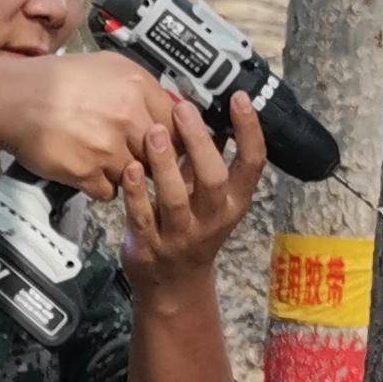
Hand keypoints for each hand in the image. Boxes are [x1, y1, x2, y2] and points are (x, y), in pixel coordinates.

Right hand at [2, 52, 191, 198]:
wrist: (14, 100)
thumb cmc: (56, 80)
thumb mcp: (107, 66)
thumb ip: (142, 86)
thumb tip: (169, 107)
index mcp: (136, 87)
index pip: (177, 123)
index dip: (173, 136)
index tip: (166, 144)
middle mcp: (127, 117)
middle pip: (160, 153)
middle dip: (148, 156)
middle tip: (131, 152)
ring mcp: (108, 148)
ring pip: (135, 175)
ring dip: (123, 172)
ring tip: (102, 158)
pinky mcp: (88, 173)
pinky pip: (109, 191)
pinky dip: (100, 185)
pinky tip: (88, 169)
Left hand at [118, 93, 267, 298]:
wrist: (173, 284)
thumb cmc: (193, 227)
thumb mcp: (210, 195)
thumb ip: (209, 156)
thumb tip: (210, 108)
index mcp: (233, 202)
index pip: (253, 163)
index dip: (249, 130)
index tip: (239, 98)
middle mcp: (212, 219)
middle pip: (212, 179)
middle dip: (199, 143)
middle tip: (183, 109)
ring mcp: (180, 235)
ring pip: (175, 198)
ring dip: (164, 164)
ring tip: (154, 132)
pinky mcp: (150, 246)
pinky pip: (142, 217)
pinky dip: (135, 193)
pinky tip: (130, 168)